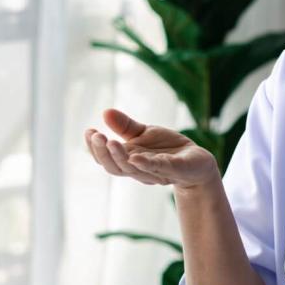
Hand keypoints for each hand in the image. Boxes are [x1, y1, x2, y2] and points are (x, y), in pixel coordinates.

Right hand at [84, 108, 220, 188]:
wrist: (196, 161)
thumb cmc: (166, 149)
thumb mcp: (144, 133)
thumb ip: (124, 126)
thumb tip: (105, 112)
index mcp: (128, 159)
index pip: (105, 159)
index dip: (94, 148)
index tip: (88, 131)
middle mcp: (138, 169)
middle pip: (114, 167)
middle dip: (102, 153)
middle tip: (95, 136)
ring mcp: (156, 171)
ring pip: (133, 170)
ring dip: (120, 157)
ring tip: (109, 142)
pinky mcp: (175, 169)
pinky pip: (160, 168)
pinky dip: (146, 164)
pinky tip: (136, 157)